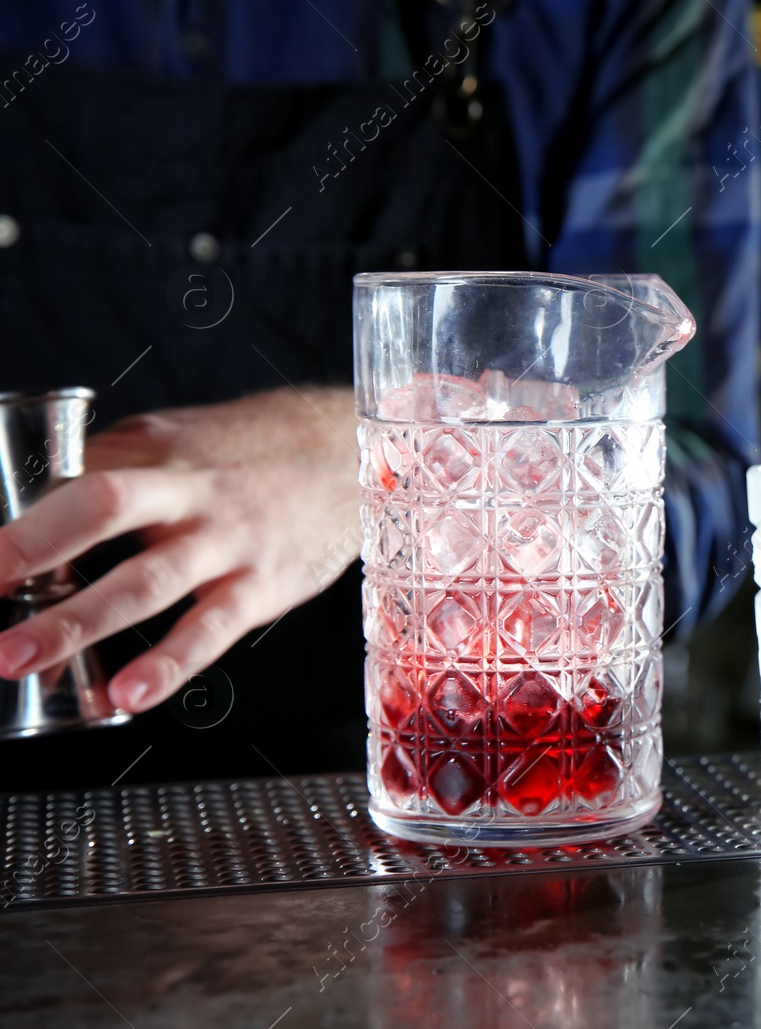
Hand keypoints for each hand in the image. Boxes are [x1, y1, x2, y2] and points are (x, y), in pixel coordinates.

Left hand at [0, 387, 360, 711]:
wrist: (350, 454)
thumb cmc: (248, 454)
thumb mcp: (176, 442)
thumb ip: (110, 475)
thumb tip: (33, 527)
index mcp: (154, 450)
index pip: (67, 476)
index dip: (16, 518)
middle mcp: (189, 489)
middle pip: (101, 507)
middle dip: (29, 548)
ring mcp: (228, 539)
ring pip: (148, 581)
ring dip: (76, 623)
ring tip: (15, 659)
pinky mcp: (263, 584)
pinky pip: (211, 629)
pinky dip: (168, 664)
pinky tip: (127, 695)